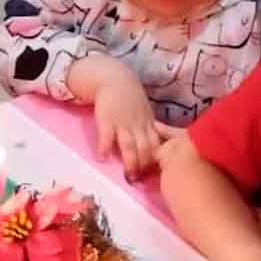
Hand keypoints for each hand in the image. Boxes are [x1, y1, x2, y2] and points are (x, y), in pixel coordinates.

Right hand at [86, 61, 161, 178]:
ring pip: (129, 144)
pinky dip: (105, 146)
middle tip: (141, 181)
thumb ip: (150, 130)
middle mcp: (138, 125)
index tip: (156, 175)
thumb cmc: (130, 99)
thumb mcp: (145, 113)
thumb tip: (157, 151)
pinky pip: (106, 134)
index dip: (156, 160)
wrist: (115, 79)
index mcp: (148, 124)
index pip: (156, 145)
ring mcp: (122, 122)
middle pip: (144, 148)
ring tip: (128, 176)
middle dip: (143, 166)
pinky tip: (103, 157)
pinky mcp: (106, 118)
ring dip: (129, 161)